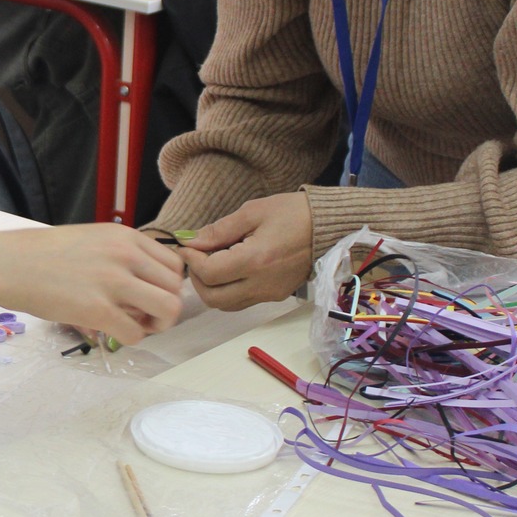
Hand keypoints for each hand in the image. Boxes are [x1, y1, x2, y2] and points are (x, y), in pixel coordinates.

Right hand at [0, 225, 184, 343]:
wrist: (8, 263)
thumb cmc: (42, 253)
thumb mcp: (92, 239)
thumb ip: (120, 256)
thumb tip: (141, 285)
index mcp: (126, 237)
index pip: (173, 265)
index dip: (166, 286)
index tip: (148, 295)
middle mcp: (126, 256)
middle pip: (175, 288)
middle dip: (165, 307)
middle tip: (144, 316)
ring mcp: (114, 282)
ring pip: (167, 309)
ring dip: (157, 324)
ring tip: (135, 325)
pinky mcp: (98, 310)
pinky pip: (135, 334)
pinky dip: (129, 338)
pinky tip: (111, 331)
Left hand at [179, 192, 314, 310]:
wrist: (330, 226)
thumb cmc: (294, 213)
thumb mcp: (253, 212)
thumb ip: (219, 230)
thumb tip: (191, 241)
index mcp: (255, 261)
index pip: (208, 273)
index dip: (191, 260)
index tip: (186, 245)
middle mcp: (262, 285)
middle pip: (212, 298)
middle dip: (196, 278)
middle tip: (195, 256)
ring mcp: (270, 294)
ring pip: (226, 304)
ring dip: (211, 287)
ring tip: (212, 260)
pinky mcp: (276, 295)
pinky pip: (242, 301)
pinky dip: (227, 289)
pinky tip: (230, 266)